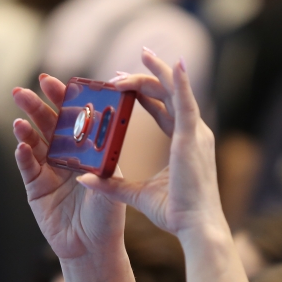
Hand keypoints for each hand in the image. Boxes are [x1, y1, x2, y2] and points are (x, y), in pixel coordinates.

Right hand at [11, 74, 127, 261]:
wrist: (93, 248)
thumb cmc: (108, 215)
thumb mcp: (111, 182)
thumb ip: (102, 158)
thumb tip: (97, 130)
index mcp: (85, 148)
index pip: (71, 117)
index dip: (60, 98)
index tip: (50, 81)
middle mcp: (64, 155)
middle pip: (46, 124)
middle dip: (34, 106)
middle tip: (22, 92)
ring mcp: (47, 170)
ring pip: (33, 142)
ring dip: (24, 129)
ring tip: (19, 118)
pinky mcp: (35, 188)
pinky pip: (27, 167)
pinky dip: (23, 156)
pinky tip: (21, 146)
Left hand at [79, 49, 227, 244]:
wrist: (197, 227)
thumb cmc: (175, 214)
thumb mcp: (137, 194)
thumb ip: (112, 184)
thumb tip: (84, 178)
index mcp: (184, 143)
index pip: (163, 108)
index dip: (143, 93)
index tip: (121, 83)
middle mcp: (193, 134)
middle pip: (169, 94)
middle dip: (147, 76)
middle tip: (125, 64)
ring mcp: (195, 134)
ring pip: (174, 92)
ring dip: (157, 73)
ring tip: (143, 53)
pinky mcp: (193, 138)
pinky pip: (186, 103)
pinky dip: (181, 82)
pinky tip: (174, 64)